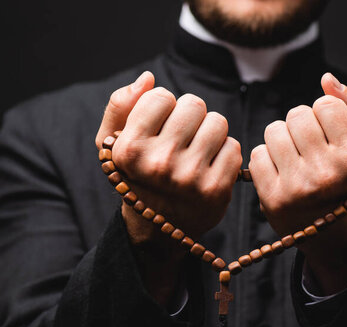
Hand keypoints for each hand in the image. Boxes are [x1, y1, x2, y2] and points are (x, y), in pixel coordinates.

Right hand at [95, 71, 241, 303]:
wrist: (157, 228)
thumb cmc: (137, 176)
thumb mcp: (112, 145)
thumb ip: (120, 105)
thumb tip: (148, 78)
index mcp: (130, 149)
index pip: (161, 96)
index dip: (163, 107)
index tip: (159, 127)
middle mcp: (160, 163)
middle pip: (194, 105)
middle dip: (190, 117)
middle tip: (182, 139)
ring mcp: (190, 177)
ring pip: (218, 122)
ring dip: (210, 132)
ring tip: (196, 151)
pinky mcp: (217, 189)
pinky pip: (234, 147)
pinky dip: (225, 153)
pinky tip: (210, 167)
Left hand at [249, 73, 346, 293]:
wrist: (338, 235)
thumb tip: (326, 78)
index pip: (325, 105)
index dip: (328, 117)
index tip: (333, 138)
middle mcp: (326, 174)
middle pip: (297, 114)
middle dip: (303, 126)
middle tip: (313, 150)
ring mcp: (297, 188)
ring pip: (273, 130)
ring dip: (283, 140)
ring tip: (298, 160)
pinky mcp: (272, 199)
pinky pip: (257, 154)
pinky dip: (268, 160)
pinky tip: (283, 174)